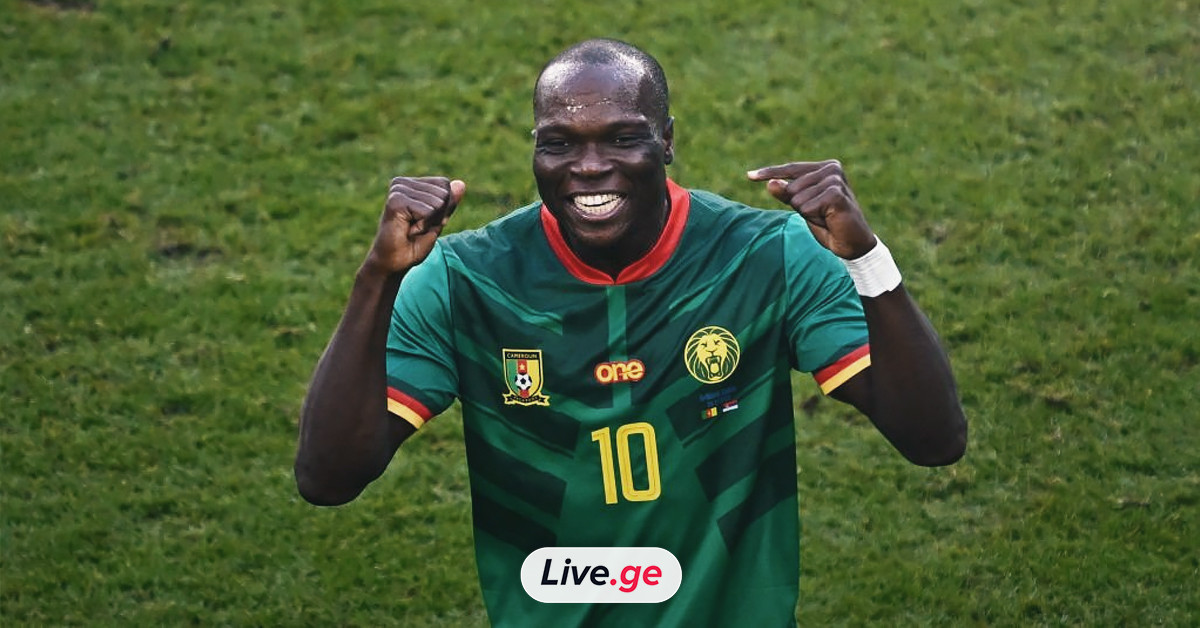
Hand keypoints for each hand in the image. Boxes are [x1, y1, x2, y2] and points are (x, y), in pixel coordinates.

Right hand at [363, 176, 465, 275]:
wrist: (394, 262)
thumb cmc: (414, 243)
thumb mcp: (437, 221)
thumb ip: (449, 203)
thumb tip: (461, 183)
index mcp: (411, 183)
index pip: (444, 184)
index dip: (442, 209)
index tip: (423, 221)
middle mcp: (402, 183)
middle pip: (443, 193)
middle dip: (436, 216)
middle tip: (416, 227)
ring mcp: (398, 190)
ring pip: (437, 203)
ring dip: (429, 223)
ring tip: (411, 229)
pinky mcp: (396, 201)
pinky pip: (428, 211)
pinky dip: (423, 226)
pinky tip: (407, 230)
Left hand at [747, 160, 875, 259]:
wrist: (852, 242)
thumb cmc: (828, 222)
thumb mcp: (802, 206)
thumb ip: (786, 194)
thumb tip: (769, 184)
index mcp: (825, 166)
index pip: (791, 168)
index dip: (770, 173)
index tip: (749, 176)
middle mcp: (832, 168)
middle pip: (791, 187)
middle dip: (799, 205)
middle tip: (820, 213)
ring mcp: (835, 179)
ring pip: (797, 198)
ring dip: (808, 213)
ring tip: (826, 216)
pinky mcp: (836, 194)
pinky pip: (806, 207)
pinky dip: (813, 217)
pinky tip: (829, 218)